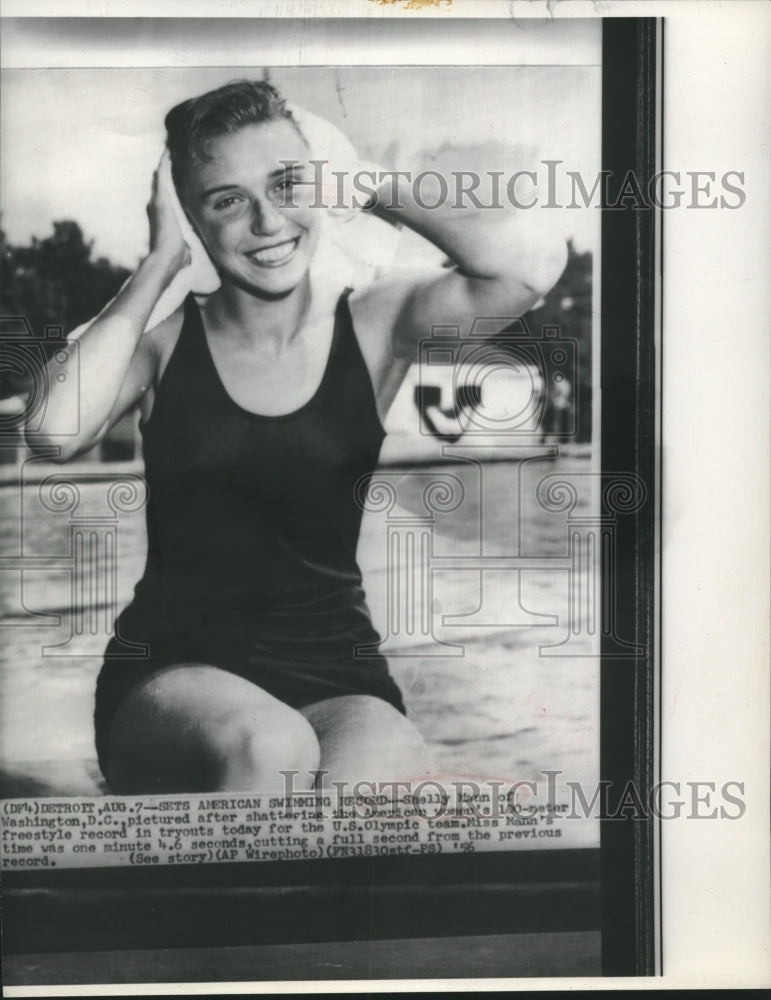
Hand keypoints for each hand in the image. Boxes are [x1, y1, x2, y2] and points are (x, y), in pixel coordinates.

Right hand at [146, 151, 191, 272]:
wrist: (169, 257)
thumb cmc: (177, 255)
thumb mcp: (185, 246)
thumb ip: (186, 246)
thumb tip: (190, 255)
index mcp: (165, 215)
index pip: (168, 195)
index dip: (170, 184)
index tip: (175, 172)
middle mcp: (159, 205)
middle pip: (162, 182)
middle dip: (166, 168)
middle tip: (169, 150)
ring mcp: (159, 200)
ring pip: (161, 175)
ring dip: (164, 161)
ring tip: (168, 146)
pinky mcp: (160, 198)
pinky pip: (162, 175)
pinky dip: (164, 163)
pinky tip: (167, 150)